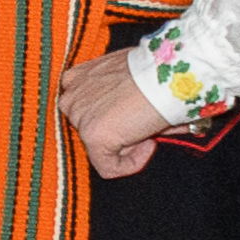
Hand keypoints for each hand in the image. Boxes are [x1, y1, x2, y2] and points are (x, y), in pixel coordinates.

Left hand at [55, 45, 171, 180]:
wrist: (168, 77)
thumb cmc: (157, 73)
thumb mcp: (129, 78)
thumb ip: (121, 96)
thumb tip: (135, 118)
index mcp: (77, 77)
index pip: (88, 109)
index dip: (114, 117)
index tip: (136, 112)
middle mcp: (71, 96)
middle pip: (93, 128)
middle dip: (120, 130)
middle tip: (145, 122)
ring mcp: (79, 117)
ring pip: (99, 147)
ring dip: (128, 143)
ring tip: (149, 129)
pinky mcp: (92, 136)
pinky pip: (108, 167)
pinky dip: (132, 164)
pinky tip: (149, 144)